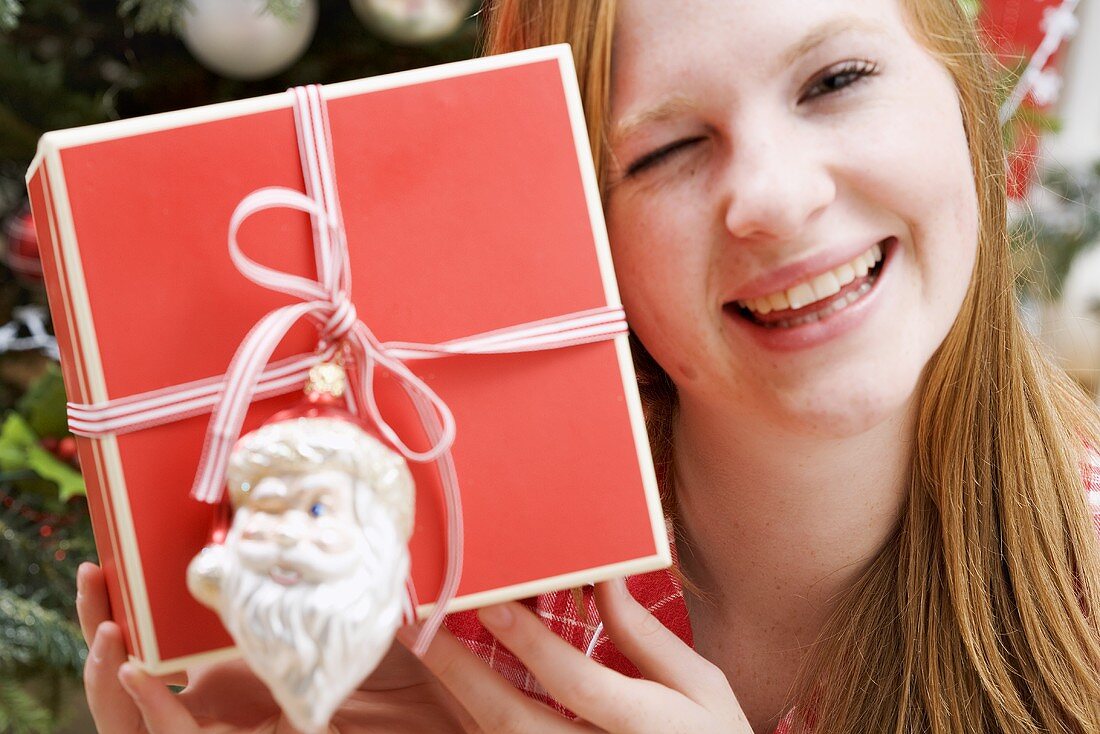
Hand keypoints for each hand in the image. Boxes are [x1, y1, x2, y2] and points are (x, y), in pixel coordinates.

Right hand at [77, 562, 470, 732]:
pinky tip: (135, 671)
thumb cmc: (406, 704)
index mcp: (242, 678)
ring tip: (106, 626)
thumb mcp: (360, 634)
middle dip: (104, 625)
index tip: (123, 554)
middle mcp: (221, 711)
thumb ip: (328, 591)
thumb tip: (308, 527)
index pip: (170, 641)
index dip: (137, 602)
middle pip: (135, 675)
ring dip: (104, 675)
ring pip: (134, 718)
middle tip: (95, 574)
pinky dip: (149, 711)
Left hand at [404, 578, 750, 732]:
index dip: (531, 643)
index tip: (489, 603)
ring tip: (424, 645)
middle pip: (515, 723)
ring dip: (457, 695)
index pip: (577, 684)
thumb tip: (604, 573)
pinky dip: (476, 718)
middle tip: (419, 627)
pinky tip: (456, 683)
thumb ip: (645, 636)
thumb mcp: (701, 685)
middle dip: (461, 674)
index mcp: (650, 726)